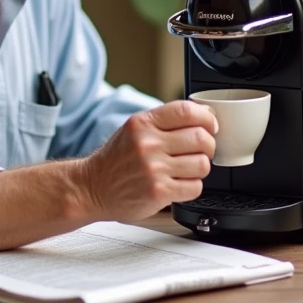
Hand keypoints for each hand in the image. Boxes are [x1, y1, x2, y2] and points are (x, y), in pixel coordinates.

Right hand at [80, 101, 217, 221]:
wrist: (92, 187)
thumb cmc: (116, 159)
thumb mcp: (134, 129)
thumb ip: (164, 121)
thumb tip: (203, 116)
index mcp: (143, 123)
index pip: (187, 111)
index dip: (207, 118)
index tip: (211, 125)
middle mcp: (148, 144)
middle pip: (201, 138)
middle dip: (208, 145)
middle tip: (202, 150)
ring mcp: (153, 169)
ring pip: (202, 164)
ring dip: (200, 168)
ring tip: (187, 169)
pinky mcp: (159, 192)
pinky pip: (195, 187)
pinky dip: (192, 186)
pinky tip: (179, 184)